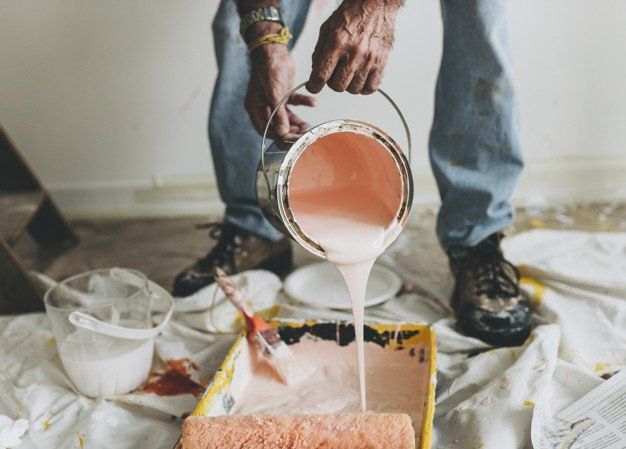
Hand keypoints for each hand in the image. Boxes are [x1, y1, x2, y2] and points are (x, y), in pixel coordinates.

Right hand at [244, 24, 315, 139]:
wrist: (273, 49)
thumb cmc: (268, 69)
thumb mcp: (274, 94)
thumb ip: (279, 115)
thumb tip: (283, 133)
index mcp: (254, 108)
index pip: (265, 130)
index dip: (277, 136)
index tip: (291, 140)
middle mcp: (263, 106)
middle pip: (277, 125)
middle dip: (291, 131)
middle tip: (304, 135)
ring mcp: (274, 101)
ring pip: (287, 117)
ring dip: (298, 122)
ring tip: (309, 126)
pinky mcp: (284, 94)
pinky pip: (294, 103)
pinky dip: (303, 104)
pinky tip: (313, 103)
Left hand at [307, 0, 400, 94]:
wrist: (375, 5)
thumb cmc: (351, 15)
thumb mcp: (327, 29)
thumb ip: (319, 52)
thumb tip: (315, 72)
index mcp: (336, 43)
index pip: (321, 75)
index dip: (314, 86)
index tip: (314, 86)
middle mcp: (353, 53)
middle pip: (337, 86)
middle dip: (332, 83)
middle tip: (334, 74)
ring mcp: (368, 59)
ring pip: (353, 89)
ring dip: (348, 85)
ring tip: (348, 74)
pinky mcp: (380, 62)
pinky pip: (371, 88)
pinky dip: (363, 88)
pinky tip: (360, 79)